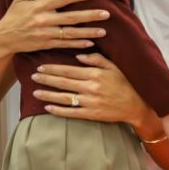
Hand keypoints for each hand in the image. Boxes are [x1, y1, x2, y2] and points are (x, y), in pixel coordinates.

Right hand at [0, 0, 108, 57]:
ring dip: (88, 32)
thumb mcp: (19, 0)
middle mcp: (45, 20)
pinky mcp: (46, 44)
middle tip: (107, 13)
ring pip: (71, 33)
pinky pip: (65, 45)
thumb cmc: (12, 17)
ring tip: (104, 31)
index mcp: (40, 7)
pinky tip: (90, 43)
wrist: (2, 40)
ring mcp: (46, 34)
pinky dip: (78, 44)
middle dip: (90, 16)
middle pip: (71, 17)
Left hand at [32, 53, 148, 125]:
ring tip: (35, 93)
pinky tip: (48, 108)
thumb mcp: (113, 65)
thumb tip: (78, 56)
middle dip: (46, 79)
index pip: (68, 70)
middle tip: (33, 77)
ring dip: (48, 95)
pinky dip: (58, 111)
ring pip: (64, 98)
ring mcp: (90, 102)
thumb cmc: (124, 82)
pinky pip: (71, 113)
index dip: (53, 68)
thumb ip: (96, 59)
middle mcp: (90, 87)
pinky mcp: (91, 114)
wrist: (135, 104)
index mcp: (94, 74)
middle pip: (63, 82)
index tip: (41, 66)